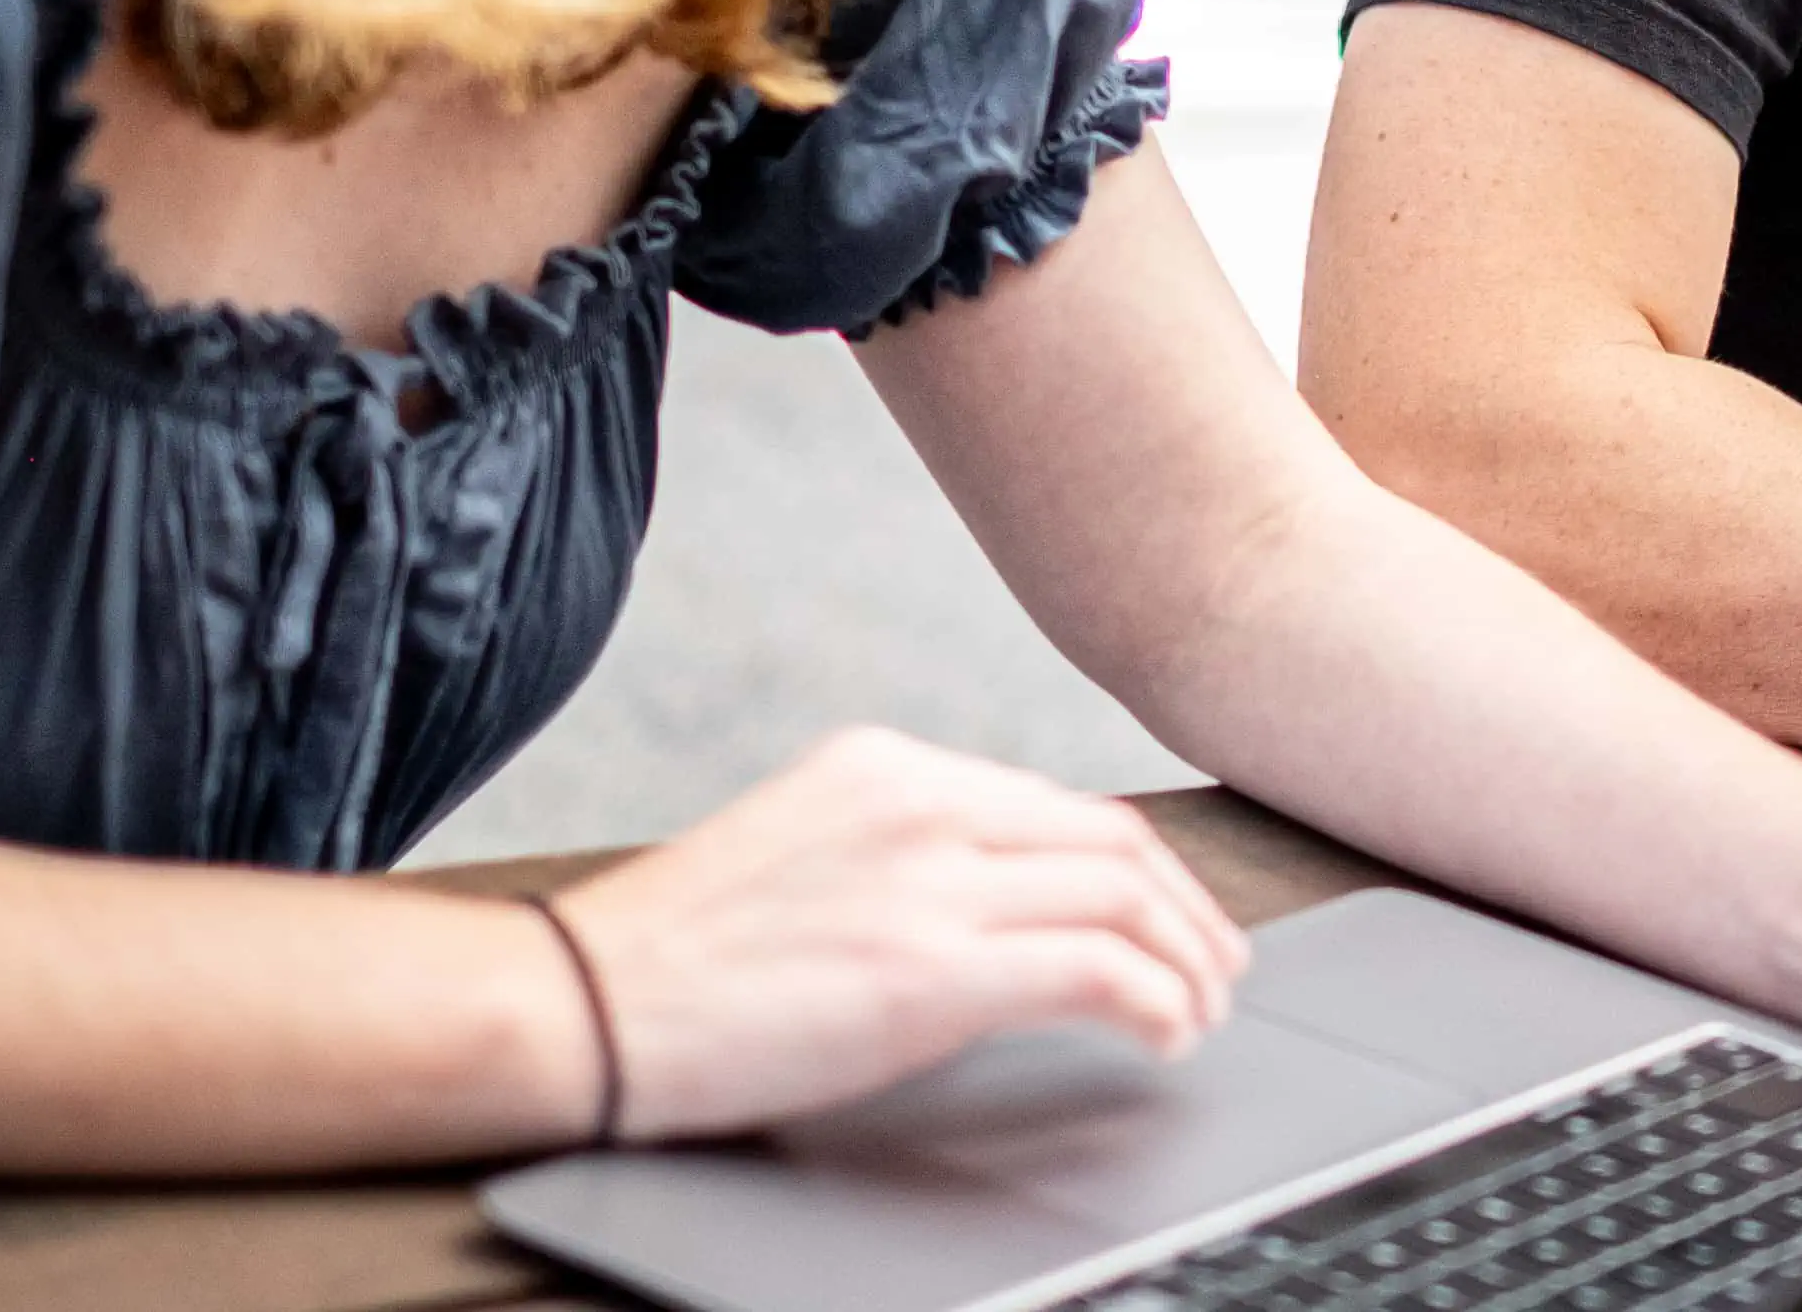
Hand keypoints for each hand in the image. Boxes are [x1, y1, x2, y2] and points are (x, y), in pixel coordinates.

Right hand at [550, 728, 1248, 1142]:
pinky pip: (1094, 971)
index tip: (1168, 918)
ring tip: (1202, 1009)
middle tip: (1217, 968)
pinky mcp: (930, 970)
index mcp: (886, 765)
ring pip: (1121, 896)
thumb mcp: (803, 852)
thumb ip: (898, 852)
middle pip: (1111, 840)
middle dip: (1187, 911)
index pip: (1056, 805)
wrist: (584, 1002)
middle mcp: (920, 801)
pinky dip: (1153, 1000)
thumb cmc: (676, 954)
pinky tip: (1163, 1036)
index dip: (1138, 869)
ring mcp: (928, 880)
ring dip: (1186, 959)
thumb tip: (995, 902)